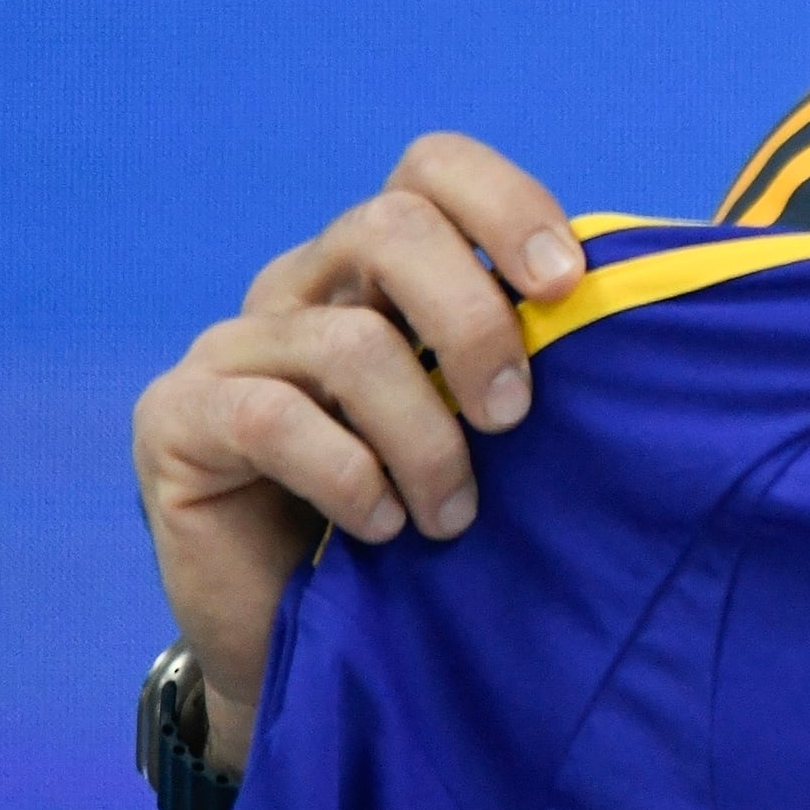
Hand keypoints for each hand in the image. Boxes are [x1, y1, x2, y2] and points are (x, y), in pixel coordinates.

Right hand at [129, 132, 581, 774]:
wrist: (306, 642)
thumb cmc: (416, 519)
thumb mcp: (483, 421)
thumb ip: (529, 352)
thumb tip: (632, 301)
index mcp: (378, 266)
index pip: (432, 167)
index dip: (506, 206)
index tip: (569, 288)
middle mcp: (300, 285)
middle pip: (390, 226)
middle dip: (476, 320)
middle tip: (515, 417)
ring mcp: (231, 346)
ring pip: (349, 340)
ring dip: (425, 437)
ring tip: (456, 516)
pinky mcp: (176, 417)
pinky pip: (276, 418)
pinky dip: (352, 477)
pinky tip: (382, 529)